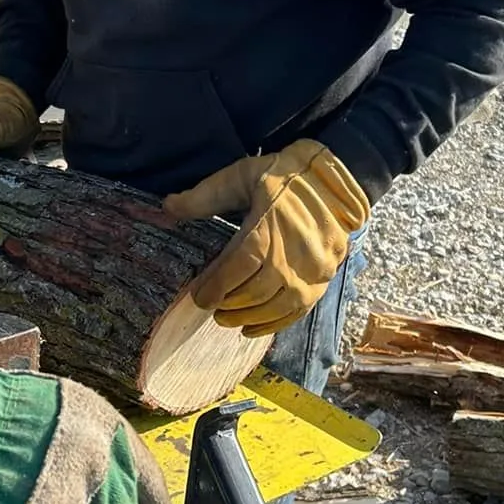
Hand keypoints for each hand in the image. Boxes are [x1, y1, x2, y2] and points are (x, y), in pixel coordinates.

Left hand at [163, 139, 368, 336]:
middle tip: (210, 306)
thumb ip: (205, 196)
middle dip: (228, 304)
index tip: (198, 295)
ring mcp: (312, 270)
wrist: (335, 179)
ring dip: (247, 317)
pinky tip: (253, 328)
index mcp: (268, 228)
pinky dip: (273, 324)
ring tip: (227, 318)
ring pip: (275, 306)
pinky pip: (297, 311)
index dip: (215, 286)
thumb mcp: (242, 175)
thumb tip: (168, 207)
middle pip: (254, 292)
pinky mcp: (324, 279)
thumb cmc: (284, 175)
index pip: (236, 269)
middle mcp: (292, 255)